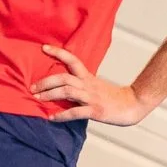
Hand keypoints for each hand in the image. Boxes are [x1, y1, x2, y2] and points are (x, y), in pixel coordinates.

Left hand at [32, 44, 150, 124]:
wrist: (133, 104)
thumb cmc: (114, 97)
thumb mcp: (96, 86)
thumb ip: (81, 85)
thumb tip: (62, 88)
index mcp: (88, 77)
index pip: (72, 60)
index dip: (58, 53)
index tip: (43, 48)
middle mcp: (88, 85)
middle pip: (64, 77)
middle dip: (45, 82)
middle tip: (32, 87)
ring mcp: (92, 98)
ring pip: (67, 91)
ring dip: (50, 95)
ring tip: (38, 99)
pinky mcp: (96, 111)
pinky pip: (76, 112)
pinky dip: (61, 115)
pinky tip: (51, 118)